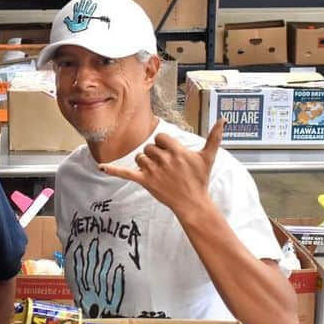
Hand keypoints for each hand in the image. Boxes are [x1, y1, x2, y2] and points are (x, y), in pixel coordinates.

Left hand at [100, 119, 224, 218]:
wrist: (192, 203)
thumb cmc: (200, 180)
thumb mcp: (208, 157)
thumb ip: (214, 137)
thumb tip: (223, 120)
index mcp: (177, 150)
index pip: (160, 137)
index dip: (164, 144)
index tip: (171, 154)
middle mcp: (164, 159)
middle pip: (149, 147)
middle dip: (155, 154)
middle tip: (166, 167)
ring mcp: (153, 170)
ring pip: (140, 157)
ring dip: (145, 162)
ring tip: (157, 172)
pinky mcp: (145, 181)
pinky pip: (125, 173)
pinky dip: (112, 170)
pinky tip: (101, 167)